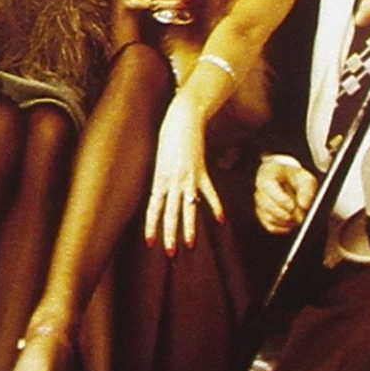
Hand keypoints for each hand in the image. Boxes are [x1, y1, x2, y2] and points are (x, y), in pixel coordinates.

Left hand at [143, 96, 222, 255]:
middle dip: (169, 234)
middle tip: (170, 252)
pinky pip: (209, 193)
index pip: (153, 208)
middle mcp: (172, 181)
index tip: (149, 242)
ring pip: (188, 208)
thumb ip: (162, 178)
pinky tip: (220, 221)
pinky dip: (215, 207)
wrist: (182, 118)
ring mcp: (187, 177)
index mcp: (158, 178)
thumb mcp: (160, 159)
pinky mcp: (201, 171)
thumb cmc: (168, 136)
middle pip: (170, 212)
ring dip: (189, 227)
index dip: (151, 226)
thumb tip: (164, 193)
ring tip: (190, 244)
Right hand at [254, 155, 316, 234]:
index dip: (280, 198)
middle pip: (266, 205)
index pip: (267, 187)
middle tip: (300, 217)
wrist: (288, 181)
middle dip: (284, 213)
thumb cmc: (295, 178)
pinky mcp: (264, 217)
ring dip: (286, 221)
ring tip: (298, 218)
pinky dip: (284, 227)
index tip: (292, 206)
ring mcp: (260, 205)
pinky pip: (271, 227)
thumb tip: (304, 205)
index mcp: (266, 176)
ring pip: (269, 217)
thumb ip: (306, 190)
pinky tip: (293, 223)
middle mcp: (260, 191)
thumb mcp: (304, 178)